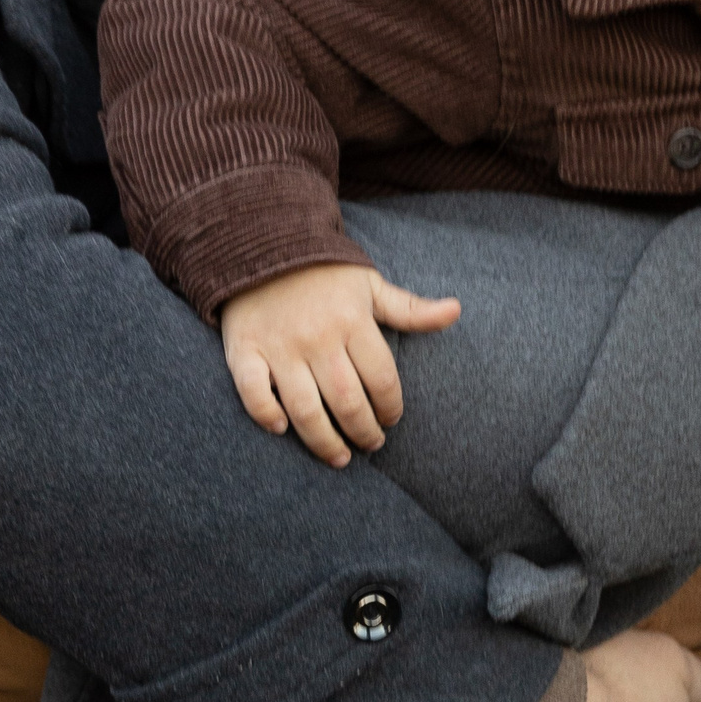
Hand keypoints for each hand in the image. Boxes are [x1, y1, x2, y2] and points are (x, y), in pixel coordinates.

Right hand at [220, 263, 459, 465]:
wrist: (262, 244)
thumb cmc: (324, 273)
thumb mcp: (370, 285)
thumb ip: (410, 309)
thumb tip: (455, 311)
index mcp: (353, 321)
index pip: (382, 380)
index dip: (391, 408)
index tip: (391, 419)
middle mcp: (318, 337)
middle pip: (347, 401)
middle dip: (364, 432)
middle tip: (371, 445)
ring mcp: (280, 346)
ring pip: (305, 409)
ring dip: (325, 441)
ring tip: (339, 457)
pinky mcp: (245, 349)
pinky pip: (253, 392)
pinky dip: (266, 415)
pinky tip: (282, 429)